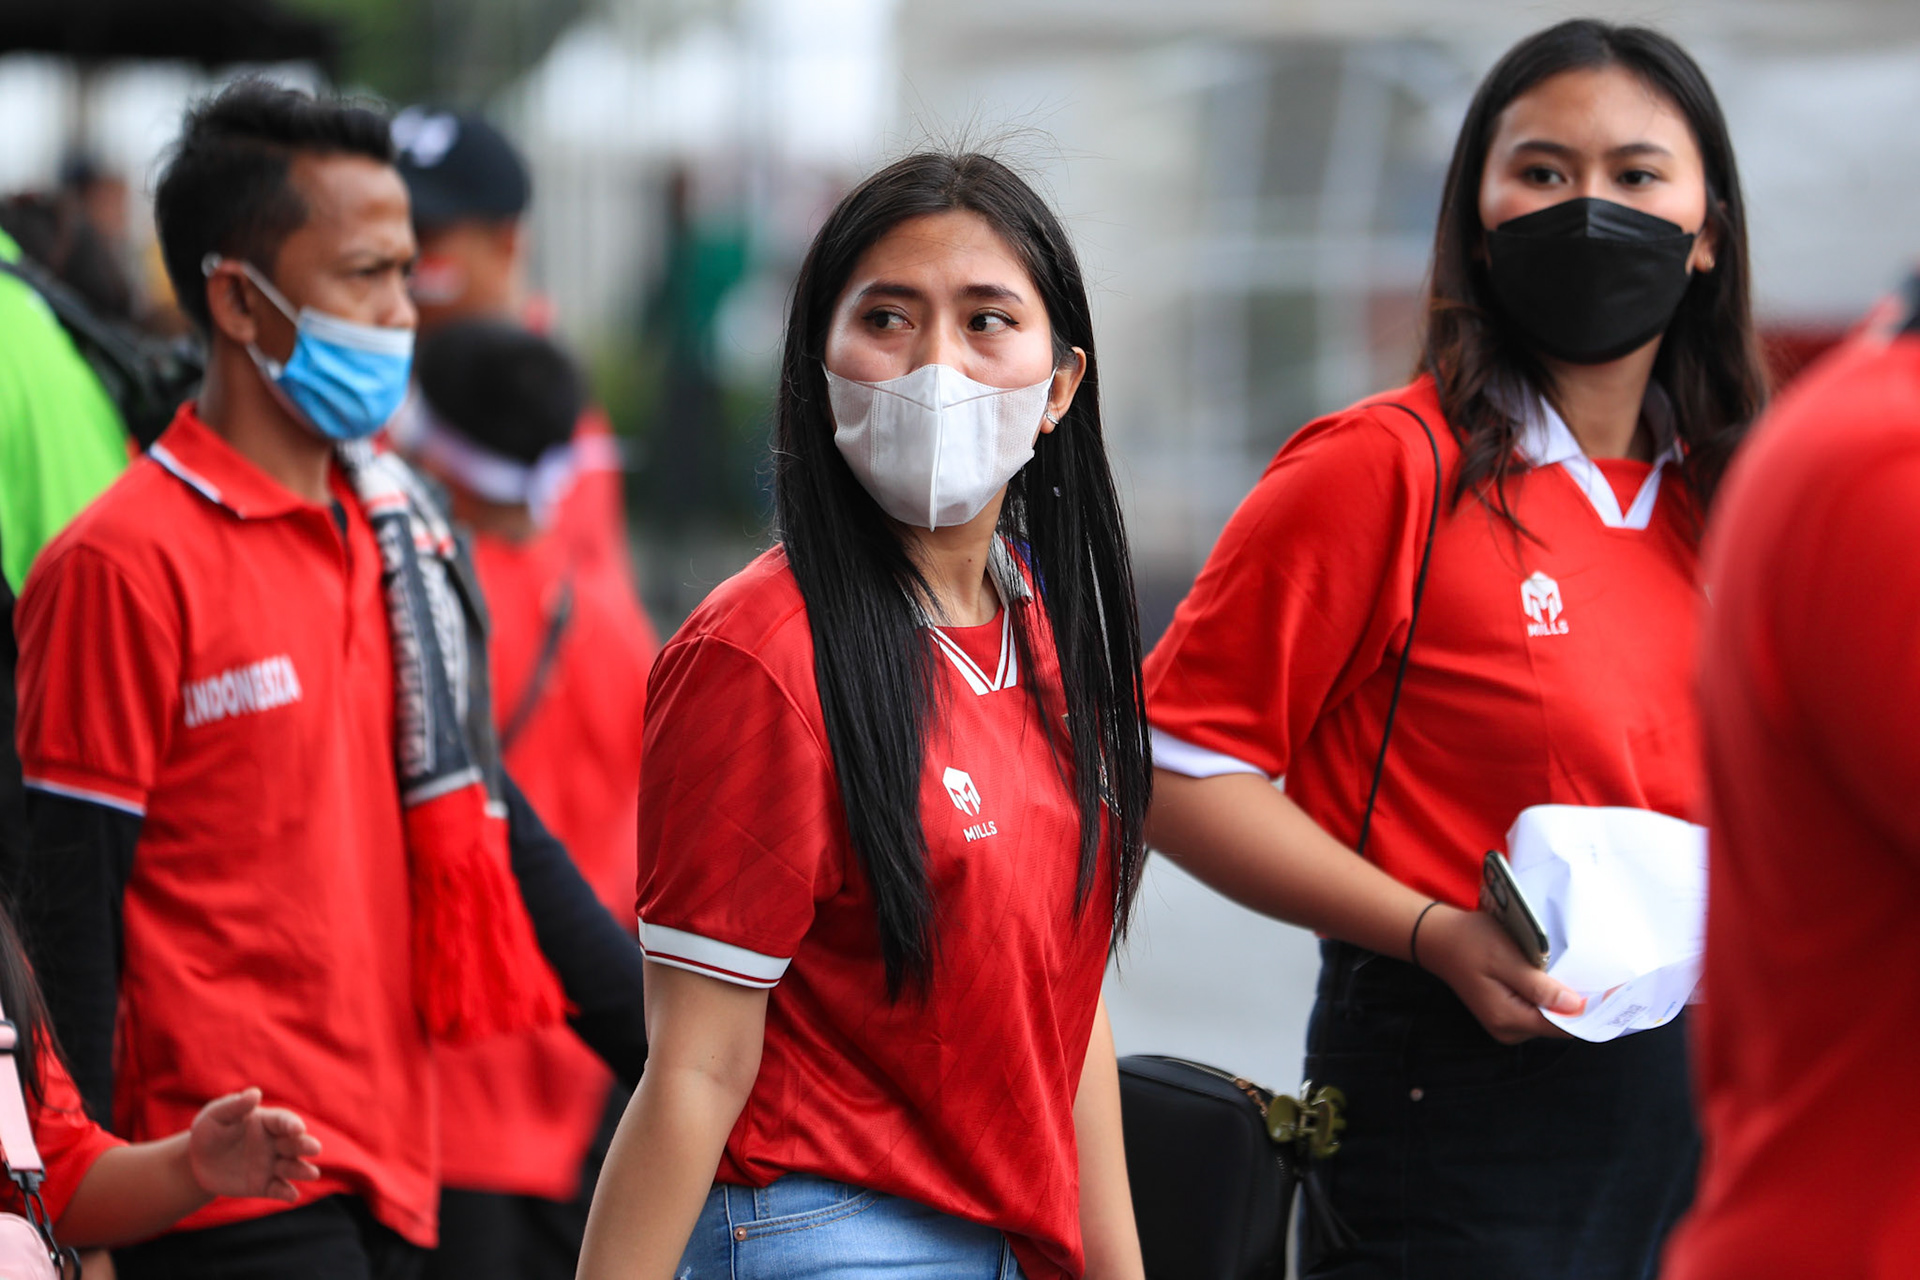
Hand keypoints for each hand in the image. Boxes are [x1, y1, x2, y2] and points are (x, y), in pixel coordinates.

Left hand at [187, 1088, 322, 1202]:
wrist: (196, 1162)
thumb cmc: (208, 1131)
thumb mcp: (216, 1116)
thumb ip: (234, 1106)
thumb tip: (255, 1093)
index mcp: (266, 1122)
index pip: (283, 1121)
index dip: (292, 1124)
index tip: (298, 1129)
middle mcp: (274, 1143)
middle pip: (295, 1143)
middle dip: (306, 1145)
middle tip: (314, 1148)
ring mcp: (271, 1165)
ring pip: (292, 1167)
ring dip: (302, 1170)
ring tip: (312, 1174)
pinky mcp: (263, 1185)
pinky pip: (278, 1189)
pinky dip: (287, 1193)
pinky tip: (292, 1196)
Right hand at [1414, 905, 1584, 1043]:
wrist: (1439, 939)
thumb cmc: (1471, 942)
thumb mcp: (1506, 959)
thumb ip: (1539, 986)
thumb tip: (1575, 1006)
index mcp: (1508, 1018)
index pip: (1562, 1026)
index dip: (1589, 1012)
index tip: (1615, 994)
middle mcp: (1508, 1029)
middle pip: (1557, 1024)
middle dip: (1577, 1004)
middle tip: (1599, 978)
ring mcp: (1506, 1024)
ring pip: (1548, 1017)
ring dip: (1563, 999)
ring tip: (1575, 974)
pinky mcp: (1505, 1013)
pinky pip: (1537, 1010)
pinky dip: (1549, 996)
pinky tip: (1553, 977)